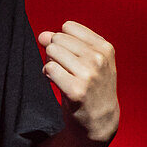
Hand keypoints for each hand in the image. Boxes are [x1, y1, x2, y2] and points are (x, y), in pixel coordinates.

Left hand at [38, 20, 119, 146]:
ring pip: (52, 52)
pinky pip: (49, 69)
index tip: (69, 55)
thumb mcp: (87, 61)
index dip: (61, 40)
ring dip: (50, 63)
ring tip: (61, 75)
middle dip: (54, 52)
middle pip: (57, 39)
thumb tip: (42, 35)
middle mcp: (98, 58)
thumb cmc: (91, 87)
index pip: (68, 27)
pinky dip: (47, 74)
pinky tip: (56, 82)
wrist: (100, 120)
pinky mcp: (75, 90)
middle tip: (64, 69)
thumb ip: (64, 44)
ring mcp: (88, 74)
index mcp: (104, 47)